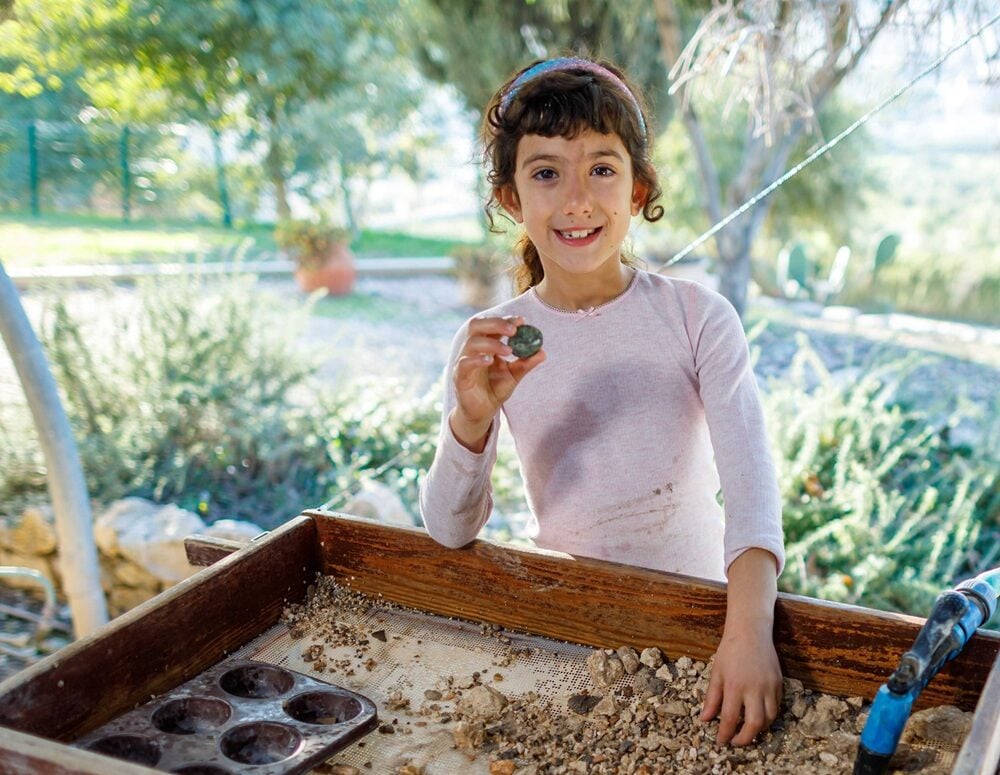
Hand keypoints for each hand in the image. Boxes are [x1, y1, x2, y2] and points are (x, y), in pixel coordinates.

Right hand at [450, 315, 544, 450]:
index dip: (505, 320)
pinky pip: (465, 363)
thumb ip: (526, 363)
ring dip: (492, 343)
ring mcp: (464, 361)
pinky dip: (477, 359)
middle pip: (477, 325)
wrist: (483, 411)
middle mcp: (472, 349)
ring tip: (509, 350)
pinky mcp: (459, 376)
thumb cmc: (495, 389)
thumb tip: (542, 352)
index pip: (492, 324)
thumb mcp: (514, 375)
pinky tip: (491, 360)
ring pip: (472, 343)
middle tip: (514, 329)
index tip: (522, 320)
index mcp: (485, 344)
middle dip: (496, 323)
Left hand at [699, 620, 782, 745]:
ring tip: (747, 730)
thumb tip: (705, 720)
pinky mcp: (779, 684)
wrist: (751, 632)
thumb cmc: (730, 651)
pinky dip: (768, 716)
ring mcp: (769, 687)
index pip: (729, 719)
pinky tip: (758, 716)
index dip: (724, 734)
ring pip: (769, 719)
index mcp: (734, 686)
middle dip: (745, 739)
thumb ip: (711, 698)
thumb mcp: (716, 673)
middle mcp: (754, 689)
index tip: (720, 741)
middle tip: (736, 742)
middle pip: (754, 724)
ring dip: (758, 729)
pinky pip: (776, 707)